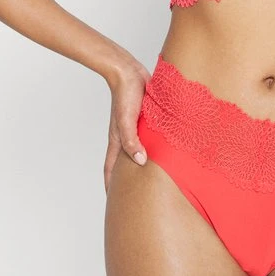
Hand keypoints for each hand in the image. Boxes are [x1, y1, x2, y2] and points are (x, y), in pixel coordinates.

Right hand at [103, 59, 152, 192]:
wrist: (128, 72)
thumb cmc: (125, 95)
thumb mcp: (127, 120)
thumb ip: (131, 141)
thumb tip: (140, 162)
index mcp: (118, 141)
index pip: (111, 169)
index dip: (111, 186)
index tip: (114, 203)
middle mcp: (125, 137)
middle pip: (125, 164)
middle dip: (127, 180)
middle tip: (135, 196)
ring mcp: (135, 129)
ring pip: (138, 152)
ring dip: (142, 164)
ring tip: (153, 179)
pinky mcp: (145, 120)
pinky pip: (148, 139)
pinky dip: (153, 148)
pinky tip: (164, 151)